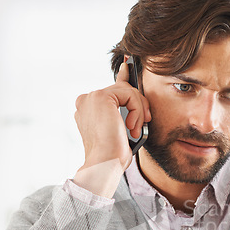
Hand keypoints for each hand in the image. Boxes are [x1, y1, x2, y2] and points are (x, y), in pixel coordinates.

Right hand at [72, 62, 151, 197]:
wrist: (105, 165)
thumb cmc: (113, 154)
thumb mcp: (122, 128)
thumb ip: (125, 108)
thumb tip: (132, 91)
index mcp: (88, 108)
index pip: (111, 89)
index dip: (122, 77)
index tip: (129, 65)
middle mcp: (86, 101)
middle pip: (123, 90)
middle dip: (139, 105)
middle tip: (142, 124)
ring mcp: (92, 97)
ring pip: (128, 91)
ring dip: (139, 111)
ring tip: (135, 130)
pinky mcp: (101, 97)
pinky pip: (129, 94)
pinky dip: (137, 111)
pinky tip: (132, 127)